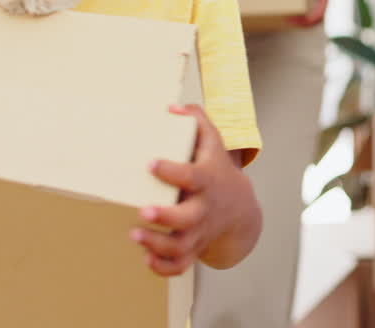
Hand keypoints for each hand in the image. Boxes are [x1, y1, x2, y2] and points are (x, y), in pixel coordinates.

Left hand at [131, 105, 260, 275]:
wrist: (239, 208)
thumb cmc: (216, 169)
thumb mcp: (213, 141)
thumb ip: (196, 120)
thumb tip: (171, 107)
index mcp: (206, 180)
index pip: (191, 176)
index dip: (171, 171)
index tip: (151, 163)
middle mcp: (203, 209)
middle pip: (187, 218)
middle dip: (165, 217)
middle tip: (142, 209)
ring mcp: (198, 231)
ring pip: (181, 246)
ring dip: (157, 245)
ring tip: (135, 234)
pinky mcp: (193, 248)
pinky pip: (180, 265)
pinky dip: (164, 267)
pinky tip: (146, 258)